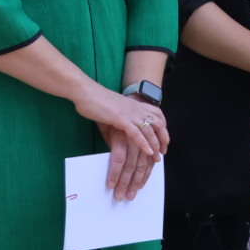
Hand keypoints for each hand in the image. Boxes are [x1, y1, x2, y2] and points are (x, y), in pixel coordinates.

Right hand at [72, 85, 167, 200]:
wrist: (85, 92)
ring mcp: (129, 113)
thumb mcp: (112, 112)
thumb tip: (116, 140)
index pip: (157, 113)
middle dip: (163, 138)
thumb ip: (118, 124)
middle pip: (158, 123)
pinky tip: (148, 152)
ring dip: (155, 144)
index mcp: (135, 104)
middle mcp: (136, 108)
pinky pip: (136, 133)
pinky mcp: (121, 119)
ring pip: (149, 129)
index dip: (163, 126)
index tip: (164, 139)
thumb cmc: (95, 101)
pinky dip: (144, 143)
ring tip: (157, 157)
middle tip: (163, 151)